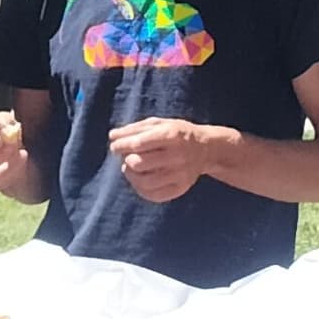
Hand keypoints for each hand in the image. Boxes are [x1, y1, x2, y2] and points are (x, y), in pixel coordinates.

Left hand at [107, 117, 225, 203]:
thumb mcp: (159, 123)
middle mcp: (178, 155)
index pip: (139, 143)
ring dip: (130, 175)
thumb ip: (135, 129)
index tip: (115, 145)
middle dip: (126, 159)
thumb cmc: (176, 133)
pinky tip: (139, 180)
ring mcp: (180, 174)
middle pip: (139, 163)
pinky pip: (154, 195)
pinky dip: (140, 189)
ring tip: (130, 168)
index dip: (121, 145)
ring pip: (144, 182)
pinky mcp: (180, 188)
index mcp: (172, 135)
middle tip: (126, 156)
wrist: (205, 149)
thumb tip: (112, 136)